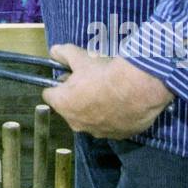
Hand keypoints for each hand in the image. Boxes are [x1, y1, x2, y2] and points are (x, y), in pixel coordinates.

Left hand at [42, 44, 173, 139]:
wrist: (138, 88)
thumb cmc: (105, 73)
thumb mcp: (80, 56)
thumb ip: (63, 53)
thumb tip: (54, 52)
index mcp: (63, 104)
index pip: (49, 95)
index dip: (58, 85)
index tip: (69, 76)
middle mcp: (76, 123)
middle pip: (69, 108)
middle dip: (76, 97)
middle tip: (90, 81)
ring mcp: (97, 132)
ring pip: (89, 119)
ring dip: (94, 108)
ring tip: (108, 92)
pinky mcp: (116, 136)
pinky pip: (110, 126)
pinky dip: (113, 116)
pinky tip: (122, 103)